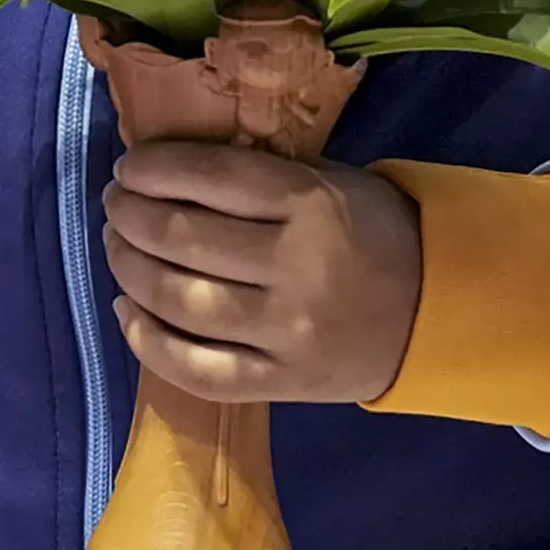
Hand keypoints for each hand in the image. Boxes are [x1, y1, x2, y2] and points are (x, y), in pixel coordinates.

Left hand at [102, 143, 421, 407]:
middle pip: (184, 239)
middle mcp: (295, 267)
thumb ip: (259, 176)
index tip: (129, 166)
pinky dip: (148, 342)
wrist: (433, 311)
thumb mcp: (329, 181)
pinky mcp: (281, 383)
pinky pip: (198, 370)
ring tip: (116, 248)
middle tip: (115, 204)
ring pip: (180, 302)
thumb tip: (168, 168)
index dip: (155, 169)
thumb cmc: (371, 231)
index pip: (211, 177)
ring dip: (130, 270)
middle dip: (131, 216)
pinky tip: (126, 312)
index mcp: (310, 204)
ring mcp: (286, 332)